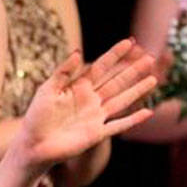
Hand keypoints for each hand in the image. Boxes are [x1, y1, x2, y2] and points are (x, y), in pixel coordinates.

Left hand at [19, 39, 156, 167]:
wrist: (33, 144)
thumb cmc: (36, 116)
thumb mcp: (47, 89)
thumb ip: (64, 71)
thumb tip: (79, 51)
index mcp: (78, 87)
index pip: (101, 67)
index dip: (115, 55)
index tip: (129, 41)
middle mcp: (90, 100)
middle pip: (116, 82)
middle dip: (132, 70)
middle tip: (150, 58)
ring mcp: (95, 117)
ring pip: (122, 100)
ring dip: (137, 90)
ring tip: (153, 79)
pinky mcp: (97, 134)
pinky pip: (119, 125)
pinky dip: (133, 119)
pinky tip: (147, 112)